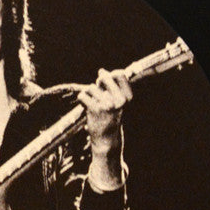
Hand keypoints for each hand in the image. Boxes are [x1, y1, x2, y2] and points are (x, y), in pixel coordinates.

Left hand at [76, 69, 130, 190]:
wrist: (106, 138)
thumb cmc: (110, 118)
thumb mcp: (117, 102)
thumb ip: (112, 86)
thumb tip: (102, 71)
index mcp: (127, 97)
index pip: (120, 74)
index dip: (110, 75)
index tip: (105, 83)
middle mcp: (119, 99)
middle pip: (104, 77)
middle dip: (98, 83)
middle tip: (97, 93)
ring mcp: (106, 104)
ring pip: (91, 88)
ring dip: (89, 94)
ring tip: (93, 104)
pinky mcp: (94, 108)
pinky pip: (83, 96)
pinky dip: (82, 101)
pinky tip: (86, 107)